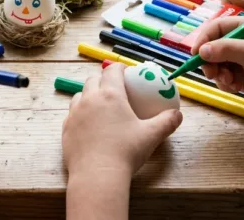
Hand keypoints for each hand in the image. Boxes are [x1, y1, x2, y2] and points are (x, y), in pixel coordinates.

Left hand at [62, 63, 181, 181]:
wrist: (97, 175)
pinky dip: (81, 113)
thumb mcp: (151, 136)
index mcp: (110, 95)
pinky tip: (89, 125)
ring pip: (80, 95)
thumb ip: (166, 122)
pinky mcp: (66, 128)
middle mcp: (89, 99)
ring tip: (101, 106)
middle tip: (115, 89)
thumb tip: (178, 114)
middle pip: (93, 80)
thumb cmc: (125, 152)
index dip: (120, 68)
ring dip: (89, 95)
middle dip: (103, 79)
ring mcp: (74, 113)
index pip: (112, 71)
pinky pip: (72, 114)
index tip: (127, 73)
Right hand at [191, 16, 243, 109]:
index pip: (215, 28)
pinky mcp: (240, 76)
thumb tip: (201, 51)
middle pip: (211, 47)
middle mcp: (240, 42)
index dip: (203, 39)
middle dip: (209, 61)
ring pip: (215, 64)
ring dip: (217, 74)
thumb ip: (226, 50)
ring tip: (228, 81)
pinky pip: (222, 78)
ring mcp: (239, 60)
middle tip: (211, 73)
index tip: (195, 54)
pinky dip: (225, 83)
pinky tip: (236, 87)